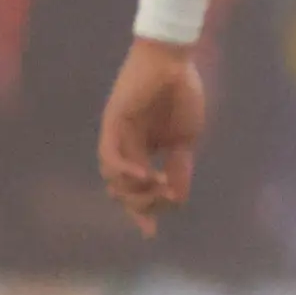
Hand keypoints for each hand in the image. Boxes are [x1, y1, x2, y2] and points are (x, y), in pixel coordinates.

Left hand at [97, 37, 206, 236]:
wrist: (173, 61)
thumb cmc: (182, 93)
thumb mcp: (185, 139)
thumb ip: (179, 167)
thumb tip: (176, 197)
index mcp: (144, 150)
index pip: (137, 189)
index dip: (142, 212)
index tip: (151, 233)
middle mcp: (126, 147)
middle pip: (123, 189)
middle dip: (142, 203)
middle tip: (164, 201)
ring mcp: (117, 136)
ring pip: (113, 178)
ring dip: (133, 189)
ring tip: (157, 186)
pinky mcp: (113, 124)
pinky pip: (110, 155)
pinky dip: (123, 170)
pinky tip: (143, 175)